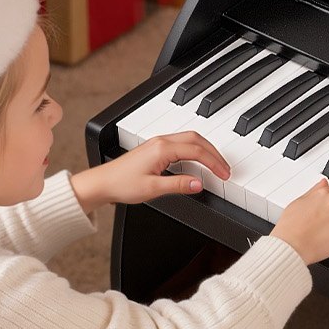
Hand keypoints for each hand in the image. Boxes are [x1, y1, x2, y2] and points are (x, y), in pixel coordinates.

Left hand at [70, 131, 229, 211]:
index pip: (196, 151)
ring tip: (216, 165)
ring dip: (205, 150)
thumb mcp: (152, 189)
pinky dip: (195, 151)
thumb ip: (178, 185)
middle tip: (225, 169)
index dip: (214, 162)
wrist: (103, 182)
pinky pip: (181, 144)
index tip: (224, 174)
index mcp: (162, 148)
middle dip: (214, 153)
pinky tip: (198, 162)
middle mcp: (160, 142)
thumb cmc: (122, 184)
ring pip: (190, 139)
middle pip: (196, 139)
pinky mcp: (155, 148)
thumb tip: (199, 183)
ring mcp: (158, 143)